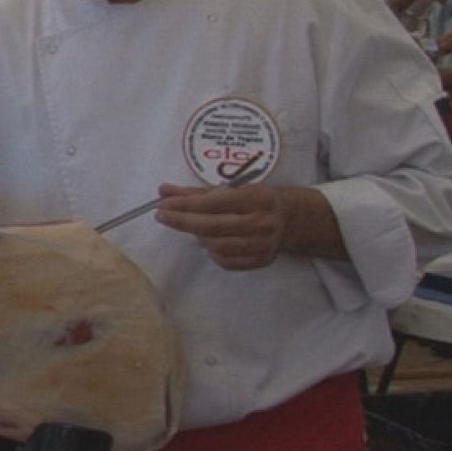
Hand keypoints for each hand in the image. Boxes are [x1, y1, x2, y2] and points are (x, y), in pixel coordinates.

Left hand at [154, 183, 286, 270]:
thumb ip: (195, 192)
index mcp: (257, 198)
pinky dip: (212, 252)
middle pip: (213, 226)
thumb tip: (163, 191)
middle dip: (183, 221)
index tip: (163, 205)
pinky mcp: (262, 260)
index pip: (214, 203)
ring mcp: (264, 244)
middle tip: (163, 216)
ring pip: (218, 246)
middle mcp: (263, 222)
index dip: (185, 205)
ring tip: (194, 227)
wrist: (288, 218)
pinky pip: (227, 261)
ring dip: (199, 236)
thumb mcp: (230, 188)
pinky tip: (210, 241)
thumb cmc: (253, 199)